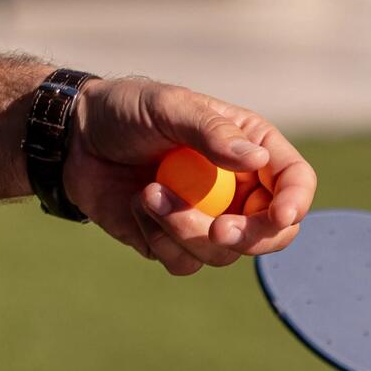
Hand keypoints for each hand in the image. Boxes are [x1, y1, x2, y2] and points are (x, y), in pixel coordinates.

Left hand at [65, 78, 316, 275]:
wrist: (74, 140)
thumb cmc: (126, 111)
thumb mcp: (168, 107)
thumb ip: (212, 132)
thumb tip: (258, 161)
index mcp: (250, 149)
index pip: (294, 181)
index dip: (296, 201)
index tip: (279, 216)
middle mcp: (238, 189)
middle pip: (273, 233)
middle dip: (249, 237)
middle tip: (219, 231)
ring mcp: (209, 219)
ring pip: (224, 253)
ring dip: (185, 230)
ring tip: (149, 194)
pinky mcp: (175, 242)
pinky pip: (185, 263)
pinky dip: (160, 239)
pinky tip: (138, 207)